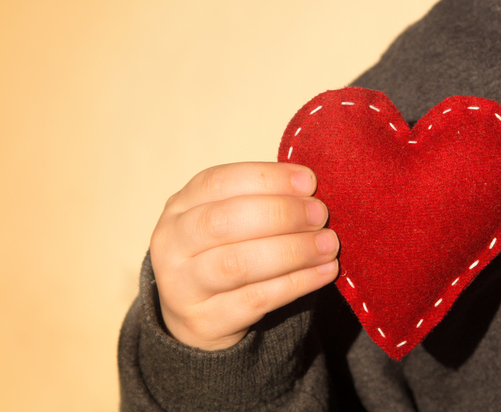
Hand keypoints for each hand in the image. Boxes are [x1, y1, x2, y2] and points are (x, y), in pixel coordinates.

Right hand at [149, 162, 338, 349]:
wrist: (196, 317)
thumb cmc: (224, 252)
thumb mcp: (231, 220)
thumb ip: (263, 202)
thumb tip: (311, 193)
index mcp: (181, 206)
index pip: (219, 182)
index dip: (267, 178)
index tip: (309, 181)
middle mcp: (172, 243)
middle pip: (224, 221)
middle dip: (281, 214)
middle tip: (320, 215)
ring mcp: (182, 286)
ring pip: (238, 264)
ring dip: (292, 251)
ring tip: (328, 244)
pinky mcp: (204, 321)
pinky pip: (255, 300)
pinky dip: (297, 283)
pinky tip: (324, 272)